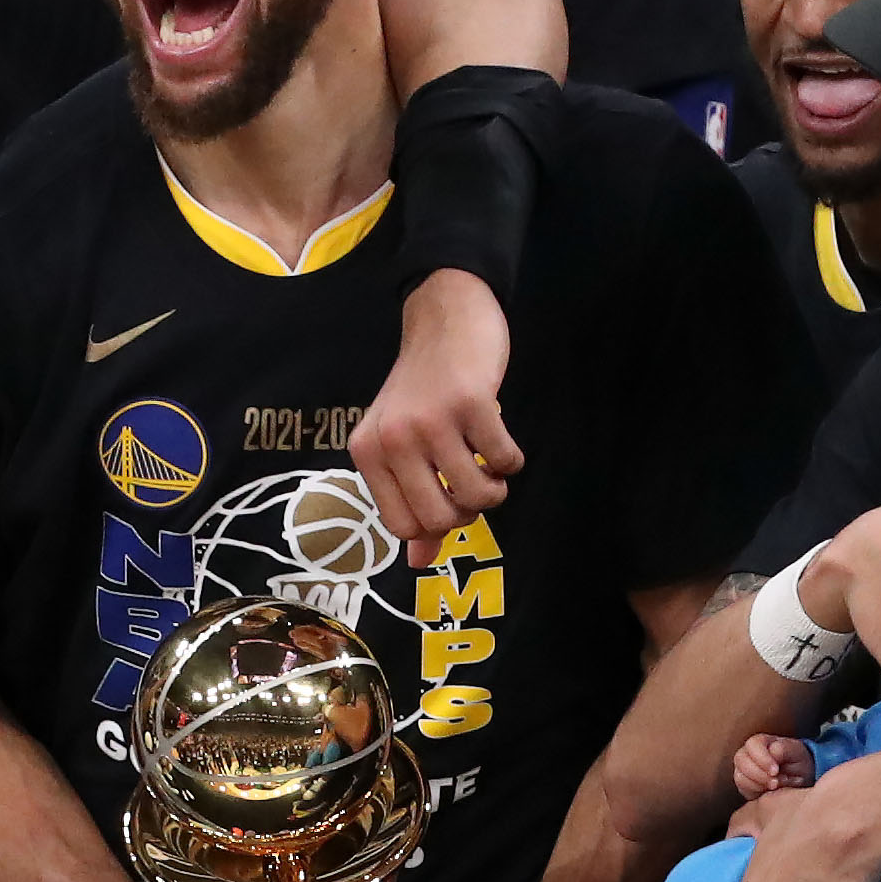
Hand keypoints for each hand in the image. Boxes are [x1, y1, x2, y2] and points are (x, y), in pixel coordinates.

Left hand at [353, 271, 524, 566]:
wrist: (444, 317)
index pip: (402, 526)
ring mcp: (431, 420)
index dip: (435, 524)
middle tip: (475, 485)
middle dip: (468, 513)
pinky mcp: (470, 402)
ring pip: (476, 495)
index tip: (449, 500)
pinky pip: (504, 460)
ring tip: (490, 463)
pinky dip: (512, 459)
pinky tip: (501, 438)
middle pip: (439, 518)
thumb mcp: (403, 444)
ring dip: (495, 487)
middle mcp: (393, 438)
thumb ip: (410, 502)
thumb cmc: (424, 390)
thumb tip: (418, 564)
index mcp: (368, 452)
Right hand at [732, 734, 814, 797]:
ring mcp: (743, 769)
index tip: (776, 771)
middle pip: (741, 759)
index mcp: (762, 741)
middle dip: (758, 774)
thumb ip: (785, 749)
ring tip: (775, 787)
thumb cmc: (796, 761)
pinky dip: (755, 792)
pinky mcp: (744, 784)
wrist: (797, 778)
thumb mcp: (797, 753)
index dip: (762, 758)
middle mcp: (748, 753)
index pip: (753, 744)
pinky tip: (769, 792)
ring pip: (739, 776)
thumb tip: (773, 751)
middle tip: (775, 783)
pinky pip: (742, 789)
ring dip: (757, 784)